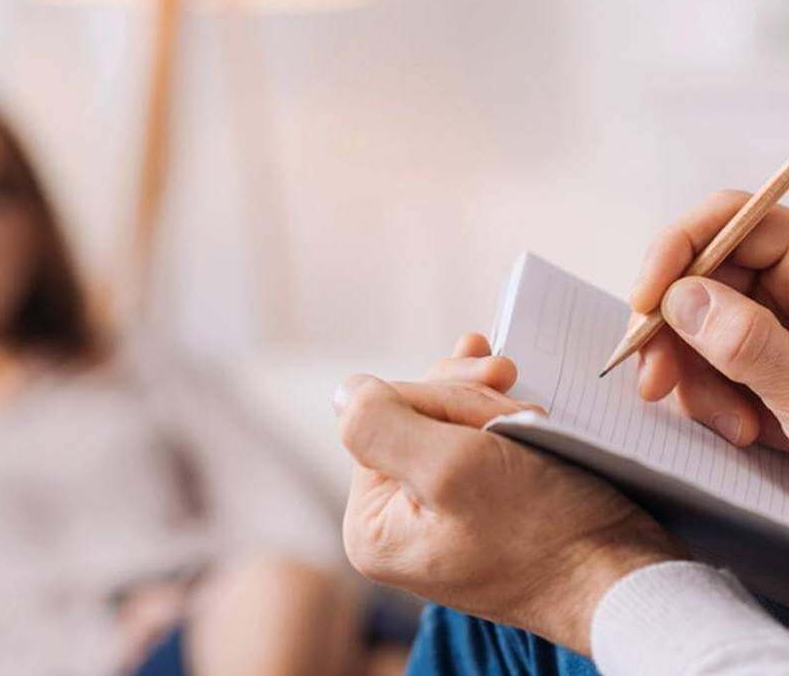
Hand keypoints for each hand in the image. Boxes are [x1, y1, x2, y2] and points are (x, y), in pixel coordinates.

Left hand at [334, 334, 682, 655]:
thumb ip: (380, 425)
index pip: (382, 419)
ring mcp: (435, 514)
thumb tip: (343, 391)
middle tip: (519, 397)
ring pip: (444, 421)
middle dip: (466, 401)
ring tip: (532, 412)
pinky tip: (508, 388)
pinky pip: (471, 440)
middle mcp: (395, 523)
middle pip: (411, 417)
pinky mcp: (475, 505)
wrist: (622, 576)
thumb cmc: (546, 532)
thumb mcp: (451, 470)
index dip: (439, 398)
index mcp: (372, 525)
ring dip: (487, 405)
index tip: (494, 401)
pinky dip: (493, 413)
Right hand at [632, 190, 788, 449]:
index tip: (645, 300)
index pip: (736, 219)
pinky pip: (707, 365)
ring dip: (692, 378)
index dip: (679, 248)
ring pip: (694, 327)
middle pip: (702, 277)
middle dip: (672, 332)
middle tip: (655, 381)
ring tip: (729, 425)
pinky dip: (707, 398)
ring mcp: (777, 327)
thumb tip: (682, 298)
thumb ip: (752, 345)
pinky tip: (739, 428)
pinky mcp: (763, 366)